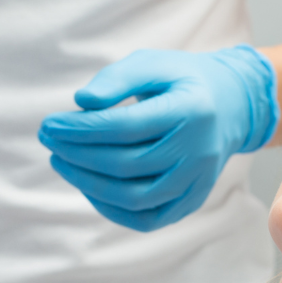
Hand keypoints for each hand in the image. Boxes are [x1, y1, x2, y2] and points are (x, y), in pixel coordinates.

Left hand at [38, 46, 278, 230]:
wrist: (233, 107)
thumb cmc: (183, 81)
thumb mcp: (155, 64)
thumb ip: (118, 78)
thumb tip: (81, 102)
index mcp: (192, 111)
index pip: (126, 127)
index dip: (82, 129)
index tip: (50, 124)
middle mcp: (198, 151)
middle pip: (126, 164)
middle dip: (77, 154)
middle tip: (49, 140)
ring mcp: (198, 181)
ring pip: (135, 197)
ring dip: (89, 184)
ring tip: (61, 162)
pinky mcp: (192, 201)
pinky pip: (147, 219)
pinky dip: (112, 209)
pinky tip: (88, 186)